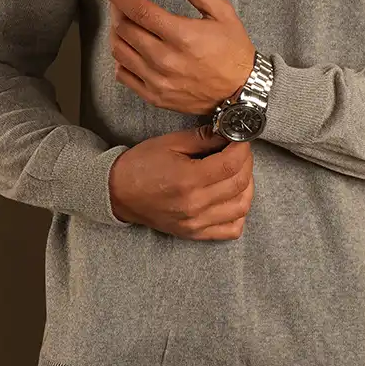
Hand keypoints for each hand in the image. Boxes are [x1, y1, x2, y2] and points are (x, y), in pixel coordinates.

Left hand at [91, 0, 256, 115]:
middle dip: (118, 10)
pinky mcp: (155, 96)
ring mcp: (158, 80)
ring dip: (117, 33)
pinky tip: (131, 49)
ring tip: (126, 24)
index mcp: (182, 35)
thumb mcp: (222, 12)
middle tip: (123, 3)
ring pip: (119, 51)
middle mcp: (166, 59)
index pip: (138, 9)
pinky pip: (123, 75)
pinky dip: (121, 59)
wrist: (243, 91)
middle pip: (124, 29)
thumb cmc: (234, 49)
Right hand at [107, 123, 253, 239]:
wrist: (118, 194)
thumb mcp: (170, 143)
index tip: (241, 138)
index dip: (242, 147)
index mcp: (188, 180)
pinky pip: (232, 229)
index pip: (231, 163)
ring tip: (238, 172)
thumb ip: (203, 138)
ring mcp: (196, 222)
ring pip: (241, 207)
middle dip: (247, 162)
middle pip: (240, 183)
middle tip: (240, 150)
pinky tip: (232, 197)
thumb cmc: (141, 166)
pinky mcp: (195, 233)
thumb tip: (229, 132)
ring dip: (247, 186)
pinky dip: (239, 213)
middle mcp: (195, 205)